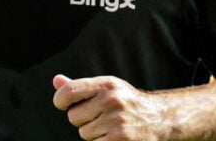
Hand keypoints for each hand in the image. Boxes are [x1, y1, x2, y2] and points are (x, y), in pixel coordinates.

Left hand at [52, 74, 170, 139]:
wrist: (159, 118)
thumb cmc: (125, 102)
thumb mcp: (107, 89)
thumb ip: (80, 87)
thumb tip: (56, 81)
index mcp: (106, 85)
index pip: (69, 91)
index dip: (60, 100)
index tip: (64, 104)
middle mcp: (111, 100)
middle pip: (73, 117)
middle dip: (83, 120)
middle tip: (100, 117)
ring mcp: (116, 121)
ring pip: (84, 133)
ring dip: (94, 134)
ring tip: (111, 127)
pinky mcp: (119, 140)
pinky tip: (114, 137)